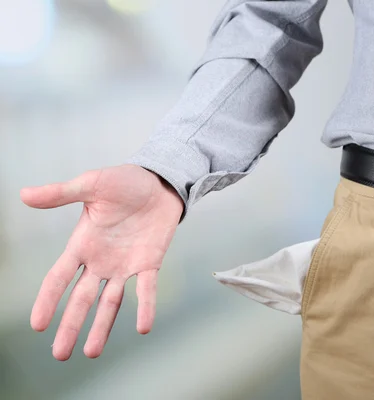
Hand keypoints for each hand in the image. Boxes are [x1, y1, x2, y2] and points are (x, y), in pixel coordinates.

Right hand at [21, 165, 183, 360]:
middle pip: (81, 299)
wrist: (159, 182)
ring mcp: (125, 265)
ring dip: (102, 327)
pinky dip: (144, 307)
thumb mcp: (91, 184)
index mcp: (82, 244)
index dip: (48, 300)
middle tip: (60, 354)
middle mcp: (101, 261)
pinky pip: (146, 289)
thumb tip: (25, 195)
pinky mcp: (149, 263)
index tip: (37, 325)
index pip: (59, 278)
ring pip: (110, 302)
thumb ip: (61, 194)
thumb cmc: (124, 182)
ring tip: (92, 352)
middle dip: (70, 326)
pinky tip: (142, 327)